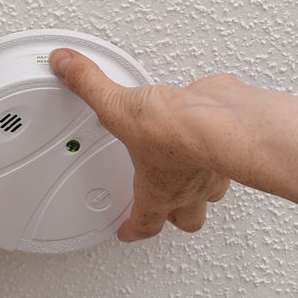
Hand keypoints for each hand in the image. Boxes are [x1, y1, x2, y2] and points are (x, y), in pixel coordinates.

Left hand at [48, 47, 235, 242]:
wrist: (222, 121)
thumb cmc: (175, 133)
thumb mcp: (119, 107)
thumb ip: (90, 85)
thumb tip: (65, 65)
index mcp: (159, 191)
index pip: (144, 222)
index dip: (133, 230)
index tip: (128, 232)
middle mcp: (189, 187)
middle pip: (188, 220)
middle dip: (177, 219)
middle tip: (169, 215)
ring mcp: (214, 171)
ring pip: (211, 194)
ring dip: (203, 191)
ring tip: (193, 180)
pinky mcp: (231, 145)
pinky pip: (226, 155)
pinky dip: (219, 150)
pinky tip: (213, 136)